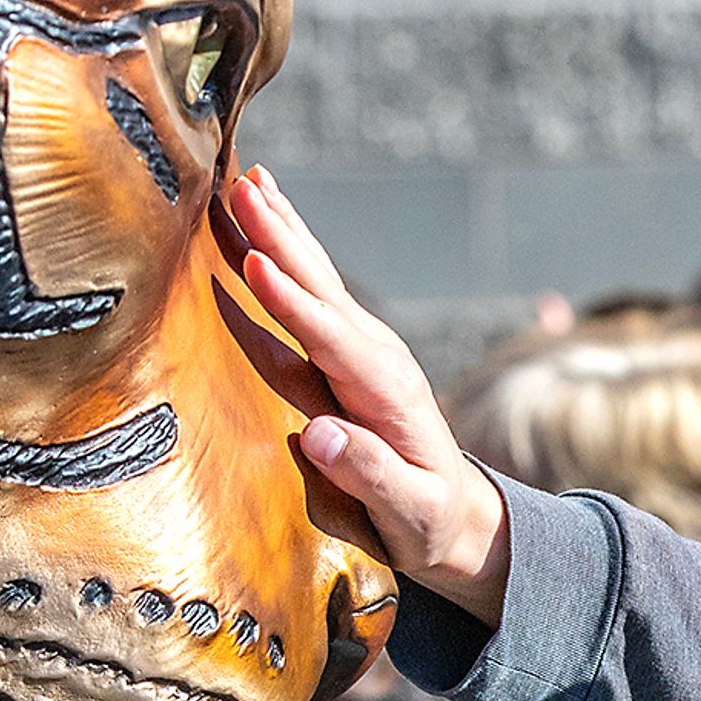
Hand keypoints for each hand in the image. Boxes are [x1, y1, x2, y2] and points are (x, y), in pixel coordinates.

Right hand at [223, 167, 514, 625]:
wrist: (458, 514)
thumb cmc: (428, 519)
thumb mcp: (409, 511)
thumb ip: (371, 475)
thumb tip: (321, 437)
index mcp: (385, 389)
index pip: (330, 338)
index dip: (290, 302)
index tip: (254, 263)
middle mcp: (376, 355)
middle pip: (321, 288)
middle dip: (281, 237)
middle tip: (241, 187)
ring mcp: (364, 347)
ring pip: (317, 277)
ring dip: (283, 228)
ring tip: (249, 180)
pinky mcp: (350, 349)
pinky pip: (314, 290)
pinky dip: (289, 250)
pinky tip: (268, 220)